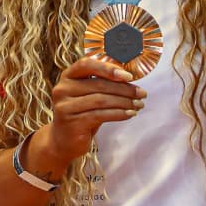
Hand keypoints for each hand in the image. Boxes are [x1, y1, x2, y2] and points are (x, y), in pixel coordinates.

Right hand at [31, 53, 145, 168]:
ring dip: (124, 102)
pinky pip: (100, 115)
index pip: (86, 64)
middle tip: (142, 94)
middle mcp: (63, 89)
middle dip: (124, 89)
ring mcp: (65, 106)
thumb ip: (102, 83)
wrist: (64, 141)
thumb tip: (129, 78)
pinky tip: (130, 114)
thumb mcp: (89, 95)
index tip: (128, 76)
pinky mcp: (72, 122)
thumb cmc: (82, 114)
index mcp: (67, 76)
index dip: (108, 68)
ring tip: (139, 105)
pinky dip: (119, 114)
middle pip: (98, 84)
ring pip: (101, 100)